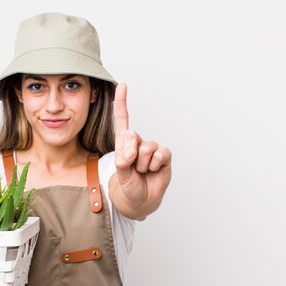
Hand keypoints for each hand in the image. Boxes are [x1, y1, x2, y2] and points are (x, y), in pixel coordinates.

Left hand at [113, 83, 171, 216]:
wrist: (141, 200)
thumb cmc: (128, 185)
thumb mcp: (120, 173)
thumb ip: (123, 160)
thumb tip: (132, 152)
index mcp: (124, 143)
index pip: (123, 120)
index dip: (122, 102)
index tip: (122, 85)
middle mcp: (138, 143)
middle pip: (132, 136)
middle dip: (129, 154)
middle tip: (131, 167)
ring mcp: (152, 149)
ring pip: (146, 149)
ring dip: (142, 165)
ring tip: (141, 172)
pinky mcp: (164, 156)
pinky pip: (160, 154)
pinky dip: (154, 165)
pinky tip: (153, 171)